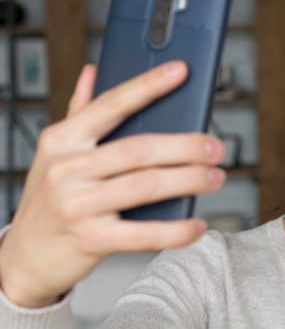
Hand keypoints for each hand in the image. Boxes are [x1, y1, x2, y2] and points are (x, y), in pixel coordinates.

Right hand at [0, 61, 225, 307]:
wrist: (24, 258)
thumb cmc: (50, 200)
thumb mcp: (56, 153)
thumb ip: (79, 112)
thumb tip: (94, 70)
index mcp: (63, 140)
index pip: (112, 104)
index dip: (148, 86)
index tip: (181, 70)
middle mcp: (67, 169)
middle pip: (140, 149)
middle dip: (185, 146)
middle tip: (216, 147)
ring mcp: (77, 205)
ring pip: (146, 185)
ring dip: (190, 180)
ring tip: (216, 177)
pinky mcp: (91, 240)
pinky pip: (144, 233)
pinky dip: (177, 230)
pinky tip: (197, 225)